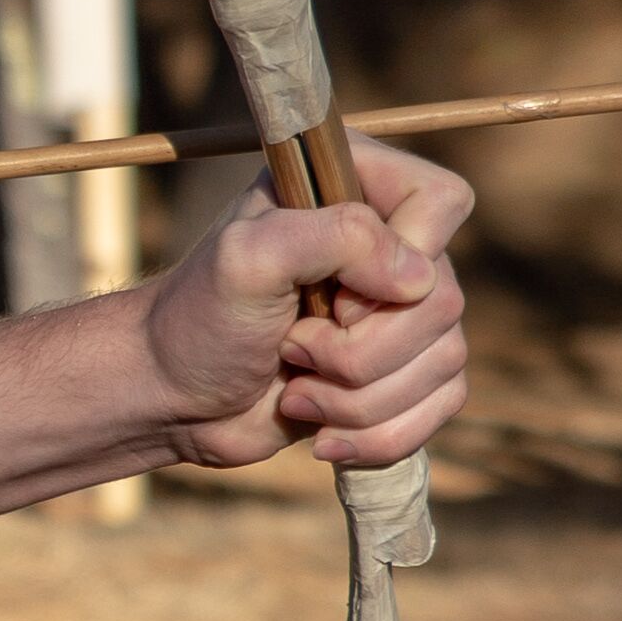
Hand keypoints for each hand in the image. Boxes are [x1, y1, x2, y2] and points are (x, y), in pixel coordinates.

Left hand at [140, 137, 475, 472]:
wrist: (176, 398)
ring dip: (359, 399)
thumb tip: (418, 277)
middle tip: (289, 347)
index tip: (332, 296)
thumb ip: (331, 237)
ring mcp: (401, 308)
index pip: (442, 200)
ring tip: (297, 390)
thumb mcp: (245, 258)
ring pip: (445, 361)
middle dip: (359, 352)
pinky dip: (380, 434)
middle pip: (445, 300)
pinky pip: (443, 404)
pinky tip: (323, 433)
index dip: (400, 258)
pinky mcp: (406, 369)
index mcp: (355, 186)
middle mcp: (390, 242)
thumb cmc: (199, 319)